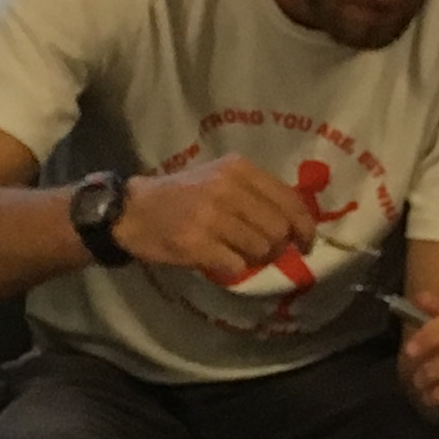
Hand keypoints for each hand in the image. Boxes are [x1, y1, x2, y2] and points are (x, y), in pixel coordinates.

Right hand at [112, 157, 314, 284]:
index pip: (290, 201)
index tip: (305, 243)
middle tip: (265, 252)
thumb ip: (256, 193)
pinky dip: (232, 269)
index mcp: (239, 169)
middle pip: (279, 230)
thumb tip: (296, 225)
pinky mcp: (196, 243)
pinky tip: (217, 259)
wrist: (133, 210)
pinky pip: (237, 266)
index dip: (305, 227)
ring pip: (261, 250)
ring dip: (254, 259)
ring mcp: (211, 217)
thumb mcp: (220, 178)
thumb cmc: (182, 195)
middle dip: (278, 247)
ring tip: (236, 252)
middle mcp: (228, 189)